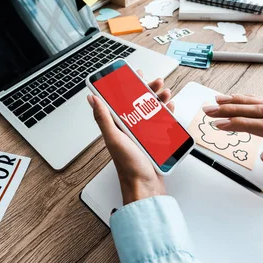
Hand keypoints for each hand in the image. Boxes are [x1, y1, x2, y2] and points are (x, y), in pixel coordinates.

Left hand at [87, 73, 173, 204]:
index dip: (125, 86)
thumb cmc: (129, 167)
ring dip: (159, 99)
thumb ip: (103, 118)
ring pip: (151, 111)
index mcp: (117, 126)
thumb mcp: (115, 139)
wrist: (146, 188)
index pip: (119, 100)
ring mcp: (142, 134)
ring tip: (166, 93)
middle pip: (138, 103)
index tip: (131, 74)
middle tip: (155, 82)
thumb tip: (92, 99)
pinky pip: (161, 123)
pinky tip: (170, 108)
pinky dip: (166, 113)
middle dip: (147, 90)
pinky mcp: (154, 141)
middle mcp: (129, 129)